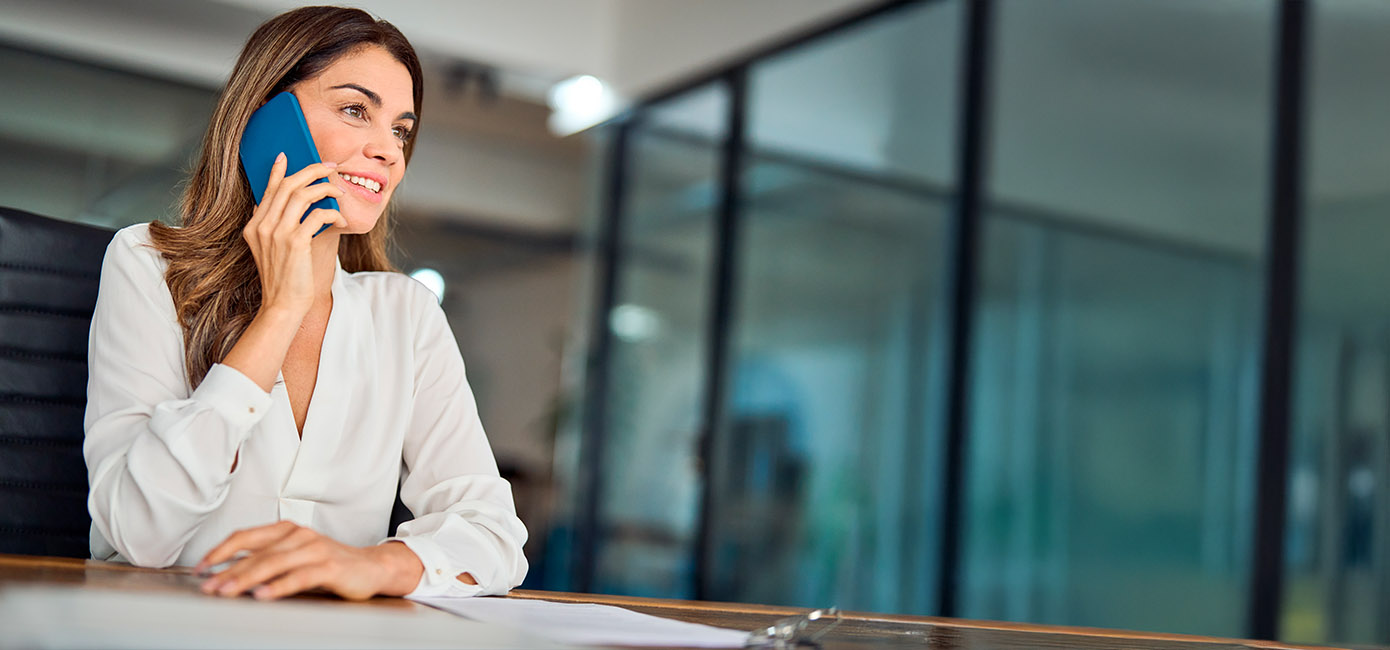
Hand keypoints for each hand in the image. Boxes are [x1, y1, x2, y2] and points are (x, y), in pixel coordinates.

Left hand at [195, 521, 422, 600]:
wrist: (372, 567)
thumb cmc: (330, 564)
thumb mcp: (295, 556)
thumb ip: (268, 560)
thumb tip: (228, 572)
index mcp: (287, 530)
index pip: (246, 536)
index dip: (220, 552)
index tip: (201, 569)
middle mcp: (300, 535)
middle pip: (256, 553)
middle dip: (227, 571)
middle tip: (208, 587)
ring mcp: (315, 550)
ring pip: (274, 563)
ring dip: (246, 579)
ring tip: (227, 592)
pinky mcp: (330, 567)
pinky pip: (299, 577)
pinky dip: (278, 587)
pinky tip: (262, 595)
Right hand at [243, 153, 346, 318]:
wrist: (282, 305)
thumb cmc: (283, 279)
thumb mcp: (268, 250)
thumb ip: (269, 228)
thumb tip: (269, 205)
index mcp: (254, 226)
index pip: (267, 190)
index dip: (278, 171)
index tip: (286, 156)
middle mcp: (262, 226)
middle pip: (288, 186)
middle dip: (311, 171)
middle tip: (330, 167)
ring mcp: (277, 234)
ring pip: (303, 195)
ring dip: (326, 189)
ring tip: (340, 193)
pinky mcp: (295, 243)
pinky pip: (317, 215)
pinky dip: (332, 214)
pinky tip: (339, 221)